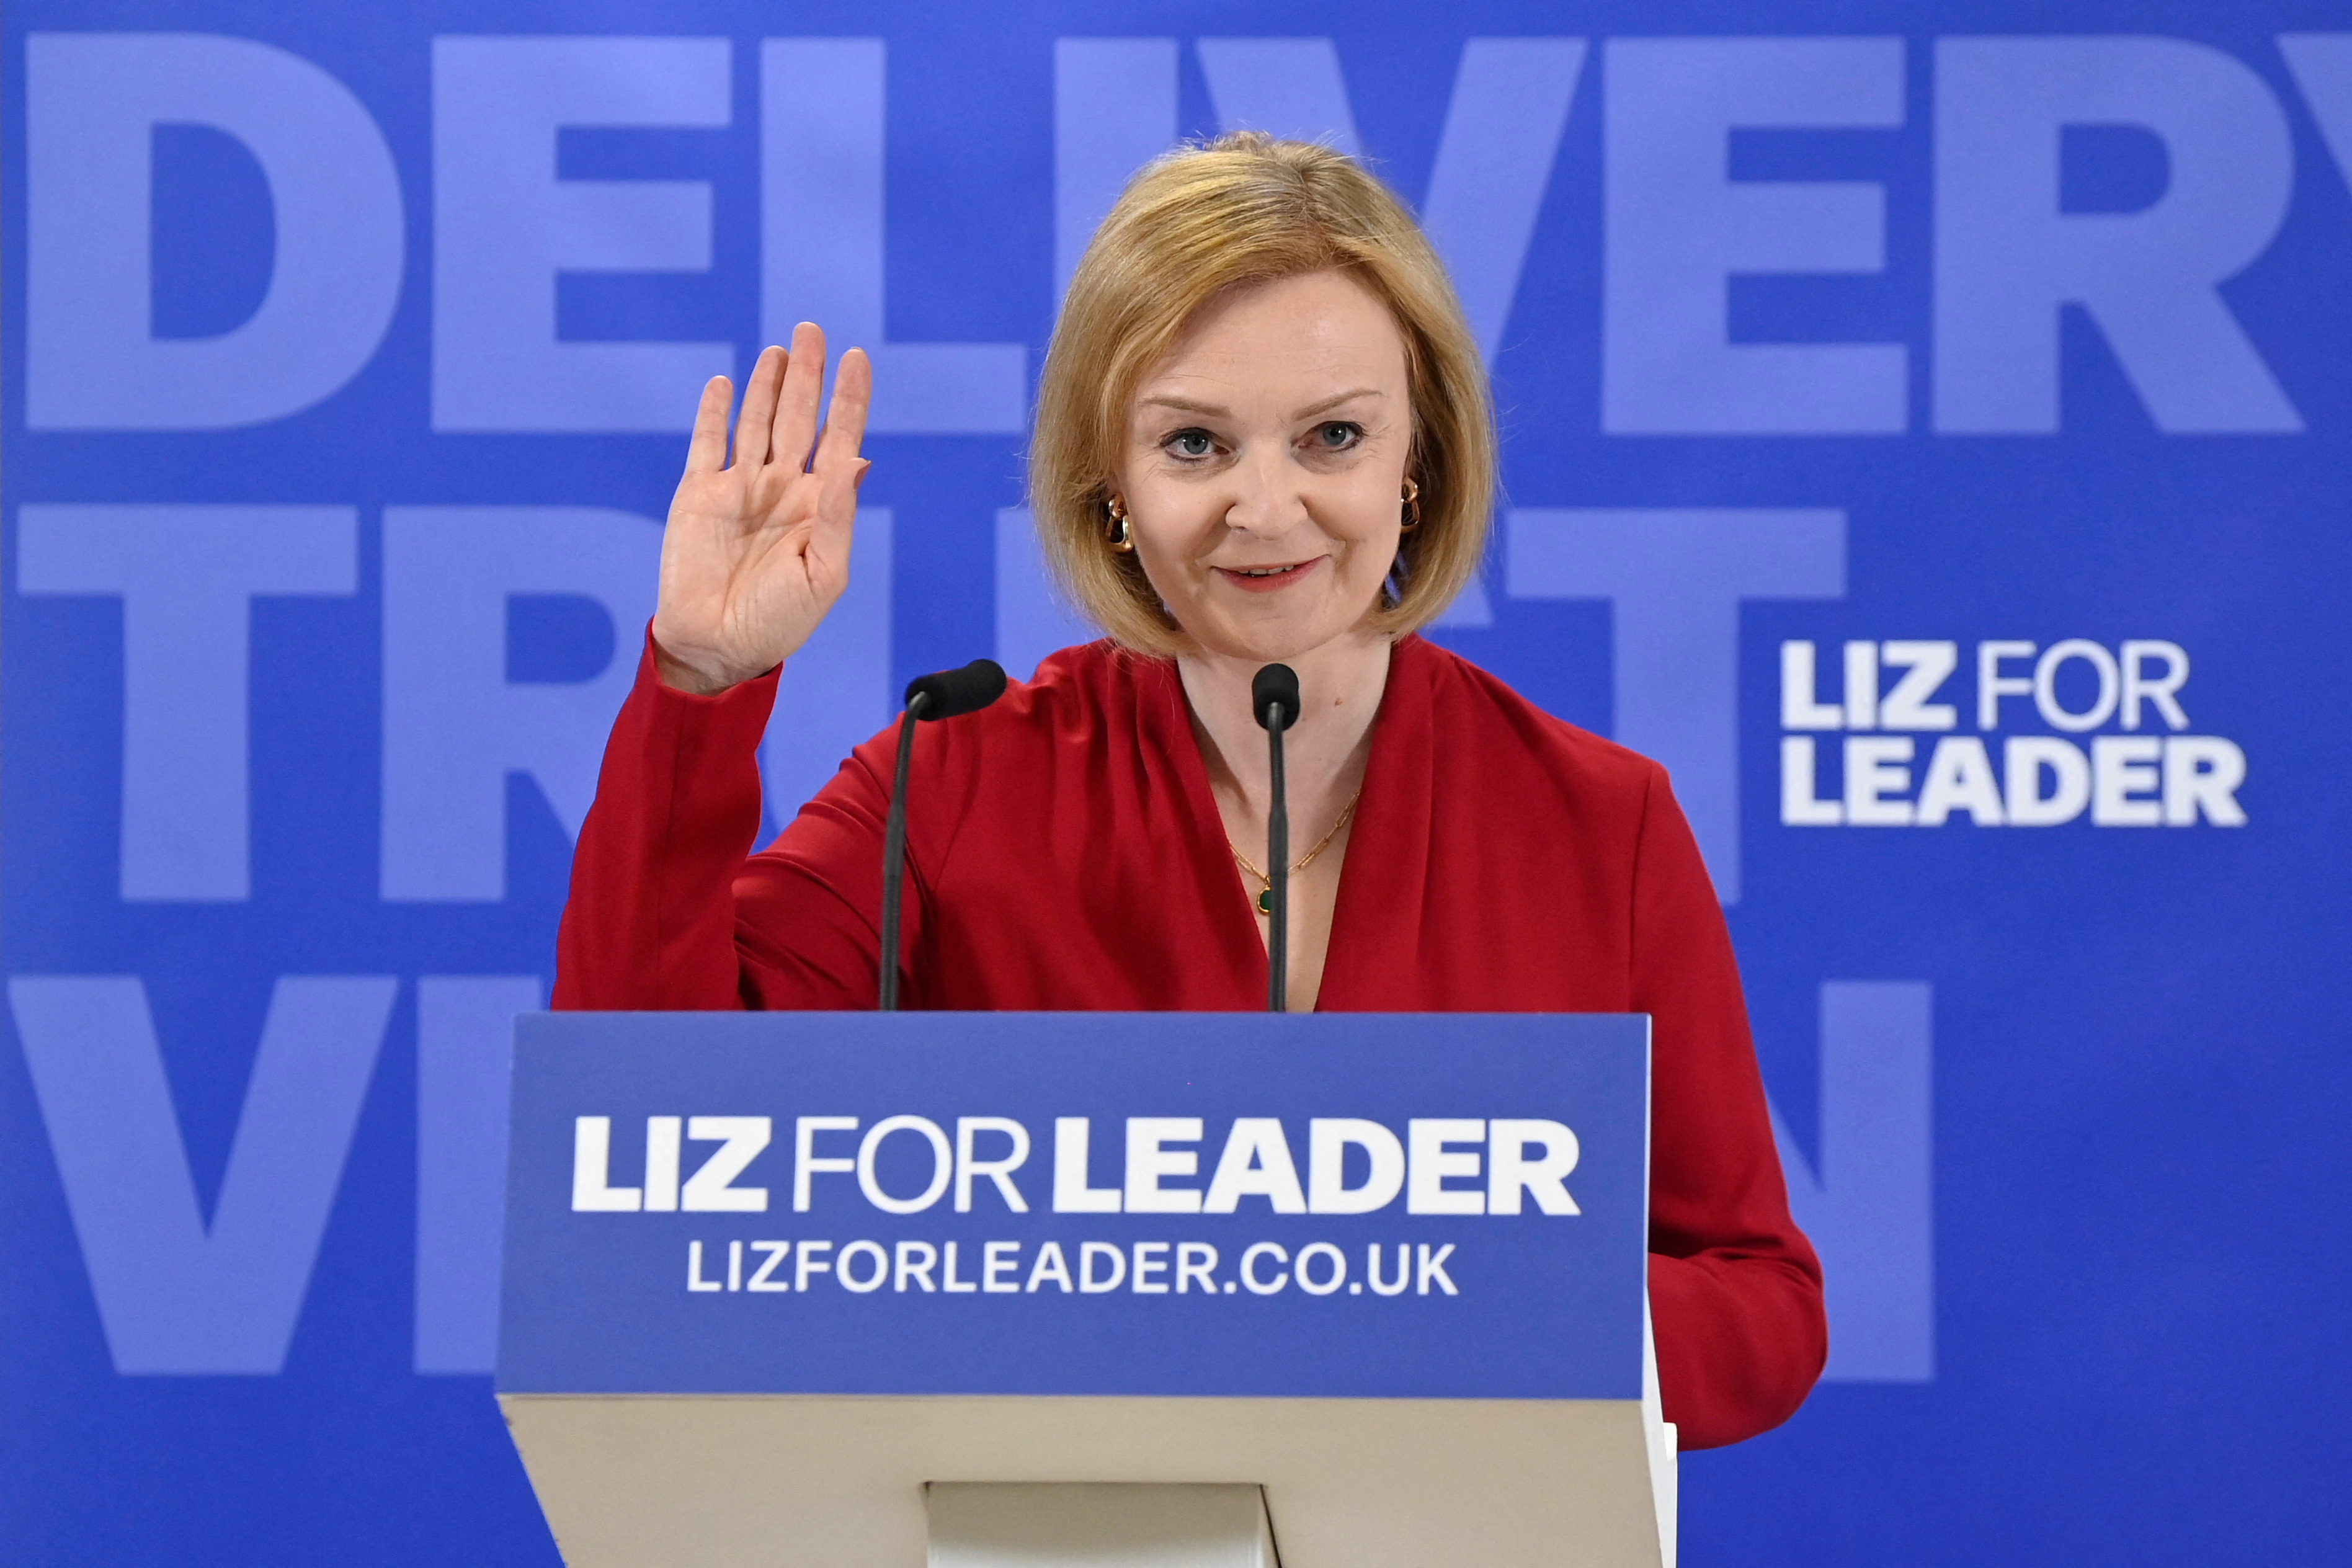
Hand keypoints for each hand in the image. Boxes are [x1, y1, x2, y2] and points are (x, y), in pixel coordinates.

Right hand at [650, 323, 872, 692]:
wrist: (718, 647)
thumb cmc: (779, 621)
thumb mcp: (823, 573)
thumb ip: (837, 517)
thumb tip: (856, 460)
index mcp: (820, 506)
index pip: (839, 437)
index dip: (849, 398)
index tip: (857, 358)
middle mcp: (783, 488)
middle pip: (798, 417)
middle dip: (808, 375)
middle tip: (813, 330)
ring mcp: (740, 487)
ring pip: (757, 422)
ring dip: (768, 385)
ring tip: (782, 349)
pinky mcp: (699, 493)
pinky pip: (708, 443)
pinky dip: (714, 413)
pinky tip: (726, 384)